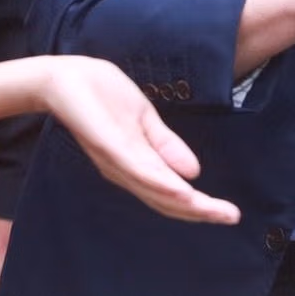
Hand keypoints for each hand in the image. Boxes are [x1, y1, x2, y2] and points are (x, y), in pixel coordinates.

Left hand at [45, 57, 241, 225]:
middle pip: (166, 199)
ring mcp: (117, 159)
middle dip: (200, 210)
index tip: (231, 214)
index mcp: (137, 165)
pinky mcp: (108, 144)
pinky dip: (160, 182)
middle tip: (232, 217)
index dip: (201, 206)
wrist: (63, 78)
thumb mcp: (143, 119)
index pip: (172, 194)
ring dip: (186, 203)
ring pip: (155, 189)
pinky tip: (181, 190)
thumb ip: (166, 146)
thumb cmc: (100, 96)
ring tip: (212, 211)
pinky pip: (136, 168)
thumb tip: (195, 173)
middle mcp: (126, 170)